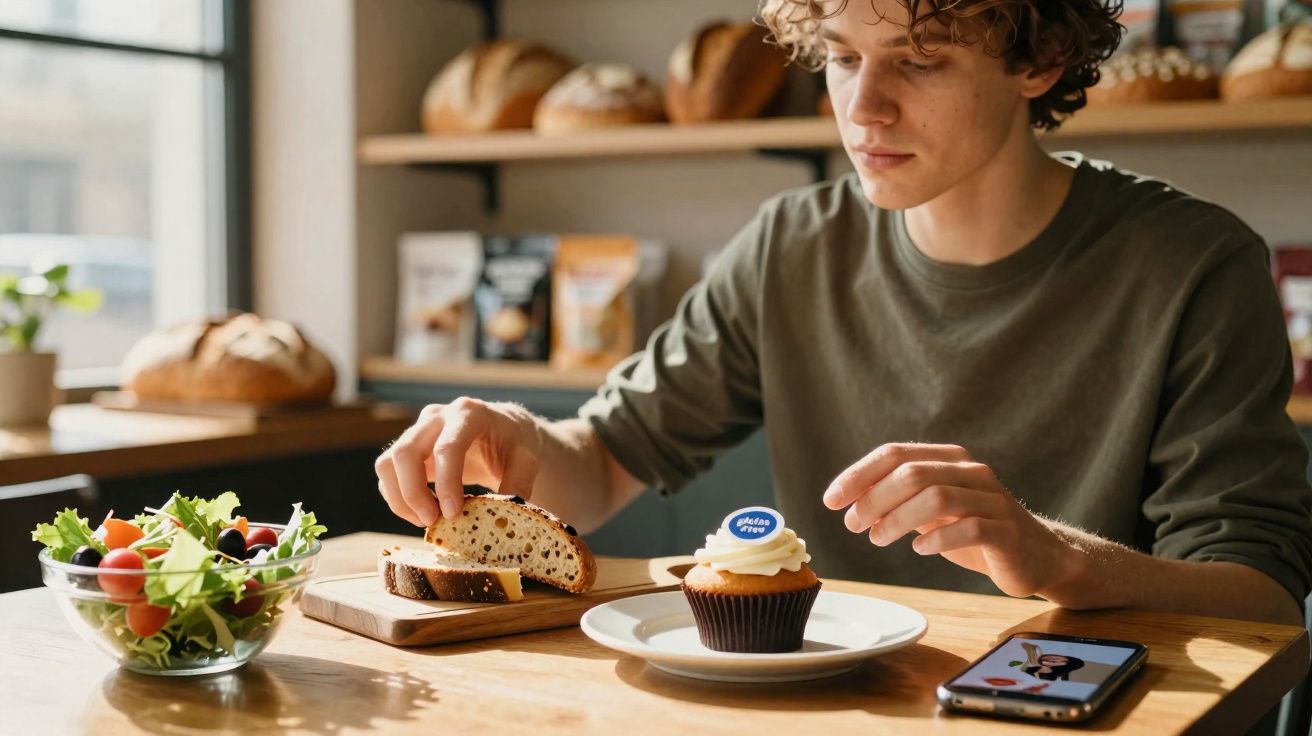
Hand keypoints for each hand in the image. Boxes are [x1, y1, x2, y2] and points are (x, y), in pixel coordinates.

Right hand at [375, 398, 543, 526]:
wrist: (504, 431)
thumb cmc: (515, 443)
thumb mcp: (526, 460)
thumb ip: (518, 484)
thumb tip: (505, 513)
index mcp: (469, 413)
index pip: (447, 448)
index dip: (446, 483)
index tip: (452, 514)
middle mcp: (437, 417)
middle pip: (405, 452)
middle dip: (414, 493)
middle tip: (434, 521)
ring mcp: (418, 430)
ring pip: (387, 464)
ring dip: (400, 498)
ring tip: (428, 520)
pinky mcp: (407, 449)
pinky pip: (387, 475)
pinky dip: (399, 499)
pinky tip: (424, 513)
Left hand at [821, 443, 1079, 598]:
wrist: (1036, 557)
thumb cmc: (974, 531)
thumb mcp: (931, 512)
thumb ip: (898, 500)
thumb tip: (848, 503)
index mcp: (949, 460)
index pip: (895, 454)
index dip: (858, 475)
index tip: (831, 500)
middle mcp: (972, 472)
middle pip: (912, 474)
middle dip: (874, 499)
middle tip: (852, 525)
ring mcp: (992, 499)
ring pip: (937, 497)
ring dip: (898, 519)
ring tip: (878, 539)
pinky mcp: (1007, 531)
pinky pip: (970, 528)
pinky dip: (937, 538)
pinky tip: (920, 549)